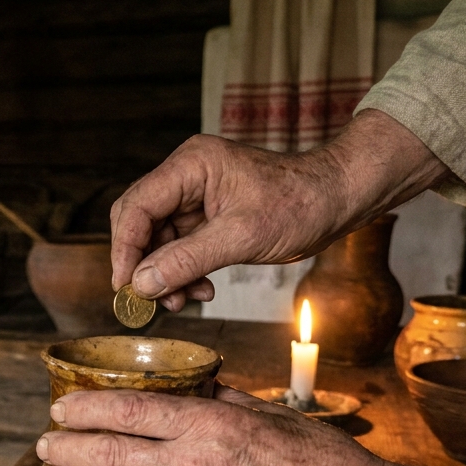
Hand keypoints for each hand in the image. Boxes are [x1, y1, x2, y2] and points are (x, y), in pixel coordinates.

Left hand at [33, 383, 434, 465]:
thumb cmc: (320, 462)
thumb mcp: (271, 413)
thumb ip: (224, 400)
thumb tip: (194, 386)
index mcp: (211, 425)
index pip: (133, 411)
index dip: (89, 407)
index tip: (63, 406)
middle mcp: (195, 465)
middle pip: (114, 452)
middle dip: (71, 445)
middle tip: (44, 441)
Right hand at [109, 110, 451, 309]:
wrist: (340, 199)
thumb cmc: (301, 204)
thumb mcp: (242, 237)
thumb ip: (186, 259)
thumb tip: (142, 284)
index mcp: (190, 166)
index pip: (136, 207)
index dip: (125, 249)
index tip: (125, 286)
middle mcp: (186, 175)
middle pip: (140, 222)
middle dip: (143, 264)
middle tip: (149, 300)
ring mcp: (196, 195)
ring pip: (158, 239)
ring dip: (165, 273)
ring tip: (183, 300)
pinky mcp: (208, 214)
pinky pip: (180, 245)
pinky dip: (184, 270)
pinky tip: (200, 289)